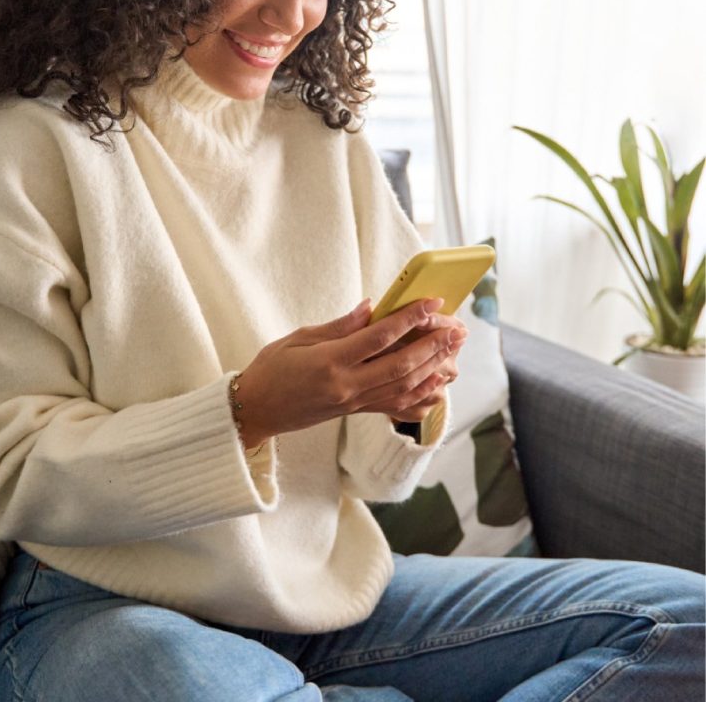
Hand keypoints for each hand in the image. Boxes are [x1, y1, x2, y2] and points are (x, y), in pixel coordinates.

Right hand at [232, 298, 467, 447]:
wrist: (257, 409)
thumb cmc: (272, 368)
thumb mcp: (298, 337)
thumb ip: (339, 325)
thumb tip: (372, 308)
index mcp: (330, 362)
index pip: (379, 337)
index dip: (409, 318)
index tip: (432, 302)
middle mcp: (346, 386)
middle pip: (401, 366)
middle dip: (433, 346)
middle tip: (457, 328)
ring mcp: (353, 403)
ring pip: (404, 388)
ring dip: (433, 370)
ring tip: (454, 352)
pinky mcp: (355, 412)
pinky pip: (395, 408)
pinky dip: (421, 399)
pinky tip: (438, 388)